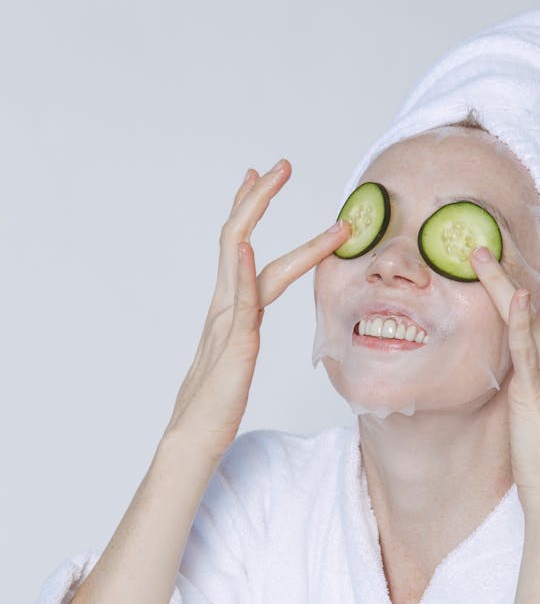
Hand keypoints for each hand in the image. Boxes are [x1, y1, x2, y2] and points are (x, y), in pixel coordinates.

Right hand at [163, 159, 349, 462]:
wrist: (194, 439)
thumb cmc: (216, 404)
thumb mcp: (236, 355)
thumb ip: (243, 329)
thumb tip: (252, 313)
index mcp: (228, 309)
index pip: (240, 248)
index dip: (250, 210)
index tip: (262, 176)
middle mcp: (224, 308)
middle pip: (238, 240)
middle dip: (259, 199)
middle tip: (282, 164)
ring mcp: (227, 325)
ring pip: (242, 259)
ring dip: (258, 216)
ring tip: (273, 180)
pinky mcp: (234, 349)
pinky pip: (239, 305)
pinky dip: (242, 274)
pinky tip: (247, 249)